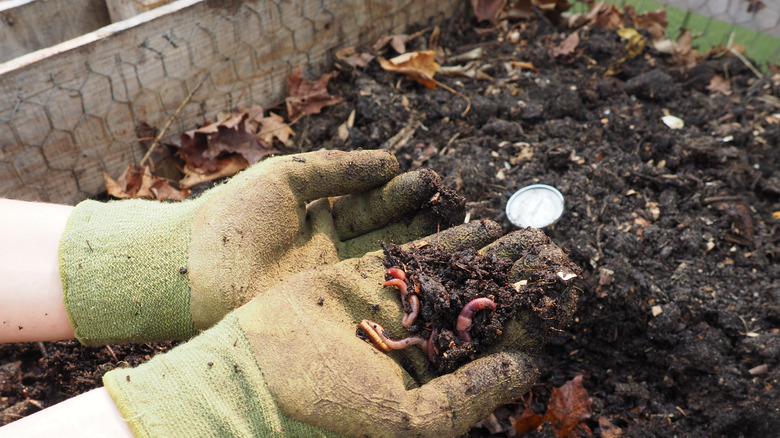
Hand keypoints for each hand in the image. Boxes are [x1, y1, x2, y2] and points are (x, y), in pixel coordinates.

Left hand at [60, 150, 463, 344]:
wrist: (190, 270)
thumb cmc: (231, 217)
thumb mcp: (287, 178)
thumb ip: (338, 168)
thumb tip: (390, 160)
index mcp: (320, 213)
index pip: (372, 202)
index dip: (402, 193)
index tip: (433, 182)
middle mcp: (332, 248)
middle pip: (386, 232)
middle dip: (421, 220)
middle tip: (457, 209)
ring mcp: (332, 281)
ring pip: (385, 263)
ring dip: (421, 251)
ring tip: (457, 236)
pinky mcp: (327, 309)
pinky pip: (371, 293)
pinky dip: (402, 282)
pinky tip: (432, 270)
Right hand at [102, 221, 578, 436]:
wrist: (258, 367)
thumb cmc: (331, 401)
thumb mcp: (410, 417)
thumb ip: (471, 394)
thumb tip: (531, 369)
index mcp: (434, 377)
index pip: (496, 345)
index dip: (531, 319)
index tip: (566, 293)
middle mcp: (419, 341)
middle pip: (481, 304)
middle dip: (517, 279)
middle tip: (555, 252)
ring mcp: (394, 306)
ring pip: (454, 274)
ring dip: (491, 254)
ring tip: (529, 232)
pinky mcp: (368, 276)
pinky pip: (415, 252)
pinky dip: (447, 237)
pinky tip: (481, 222)